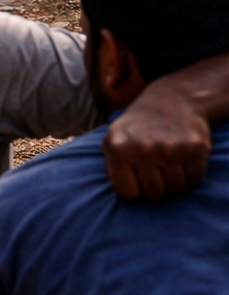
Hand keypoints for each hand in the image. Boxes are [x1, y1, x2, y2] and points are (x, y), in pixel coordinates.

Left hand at [105, 79, 210, 199]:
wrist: (170, 100)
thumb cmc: (135, 126)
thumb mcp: (111, 139)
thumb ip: (108, 166)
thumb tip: (99, 193)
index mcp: (120, 148)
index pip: (128, 193)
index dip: (134, 188)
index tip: (136, 176)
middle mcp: (144, 149)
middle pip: (154, 194)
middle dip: (155, 185)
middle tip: (155, 167)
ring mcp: (171, 149)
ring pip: (176, 188)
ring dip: (174, 178)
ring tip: (167, 158)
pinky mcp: (195, 148)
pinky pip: (195, 179)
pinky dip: (191, 172)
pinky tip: (182, 155)